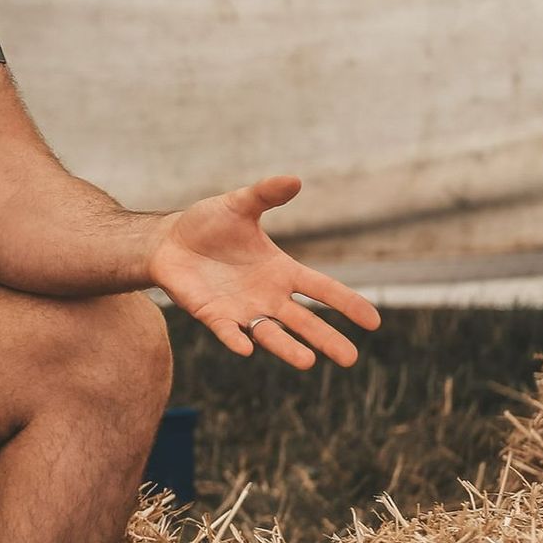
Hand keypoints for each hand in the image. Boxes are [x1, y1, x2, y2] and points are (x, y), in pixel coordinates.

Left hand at [149, 174, 380, 368]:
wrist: (169, 241)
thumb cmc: (209, 223)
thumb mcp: (239, 205)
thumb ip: (265, 195)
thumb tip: (295, 179)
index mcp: (281, 271)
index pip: (321, 289)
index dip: (346, 303)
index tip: (373, 321)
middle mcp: (267, 296)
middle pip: (303, 321)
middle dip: (326, 339)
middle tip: (351, 360)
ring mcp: (241, 310)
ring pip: (271, 334)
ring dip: (288, 348)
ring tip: (308, 362)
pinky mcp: (213, 316)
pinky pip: (228, 332)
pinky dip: (237, 339)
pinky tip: (247, 349)